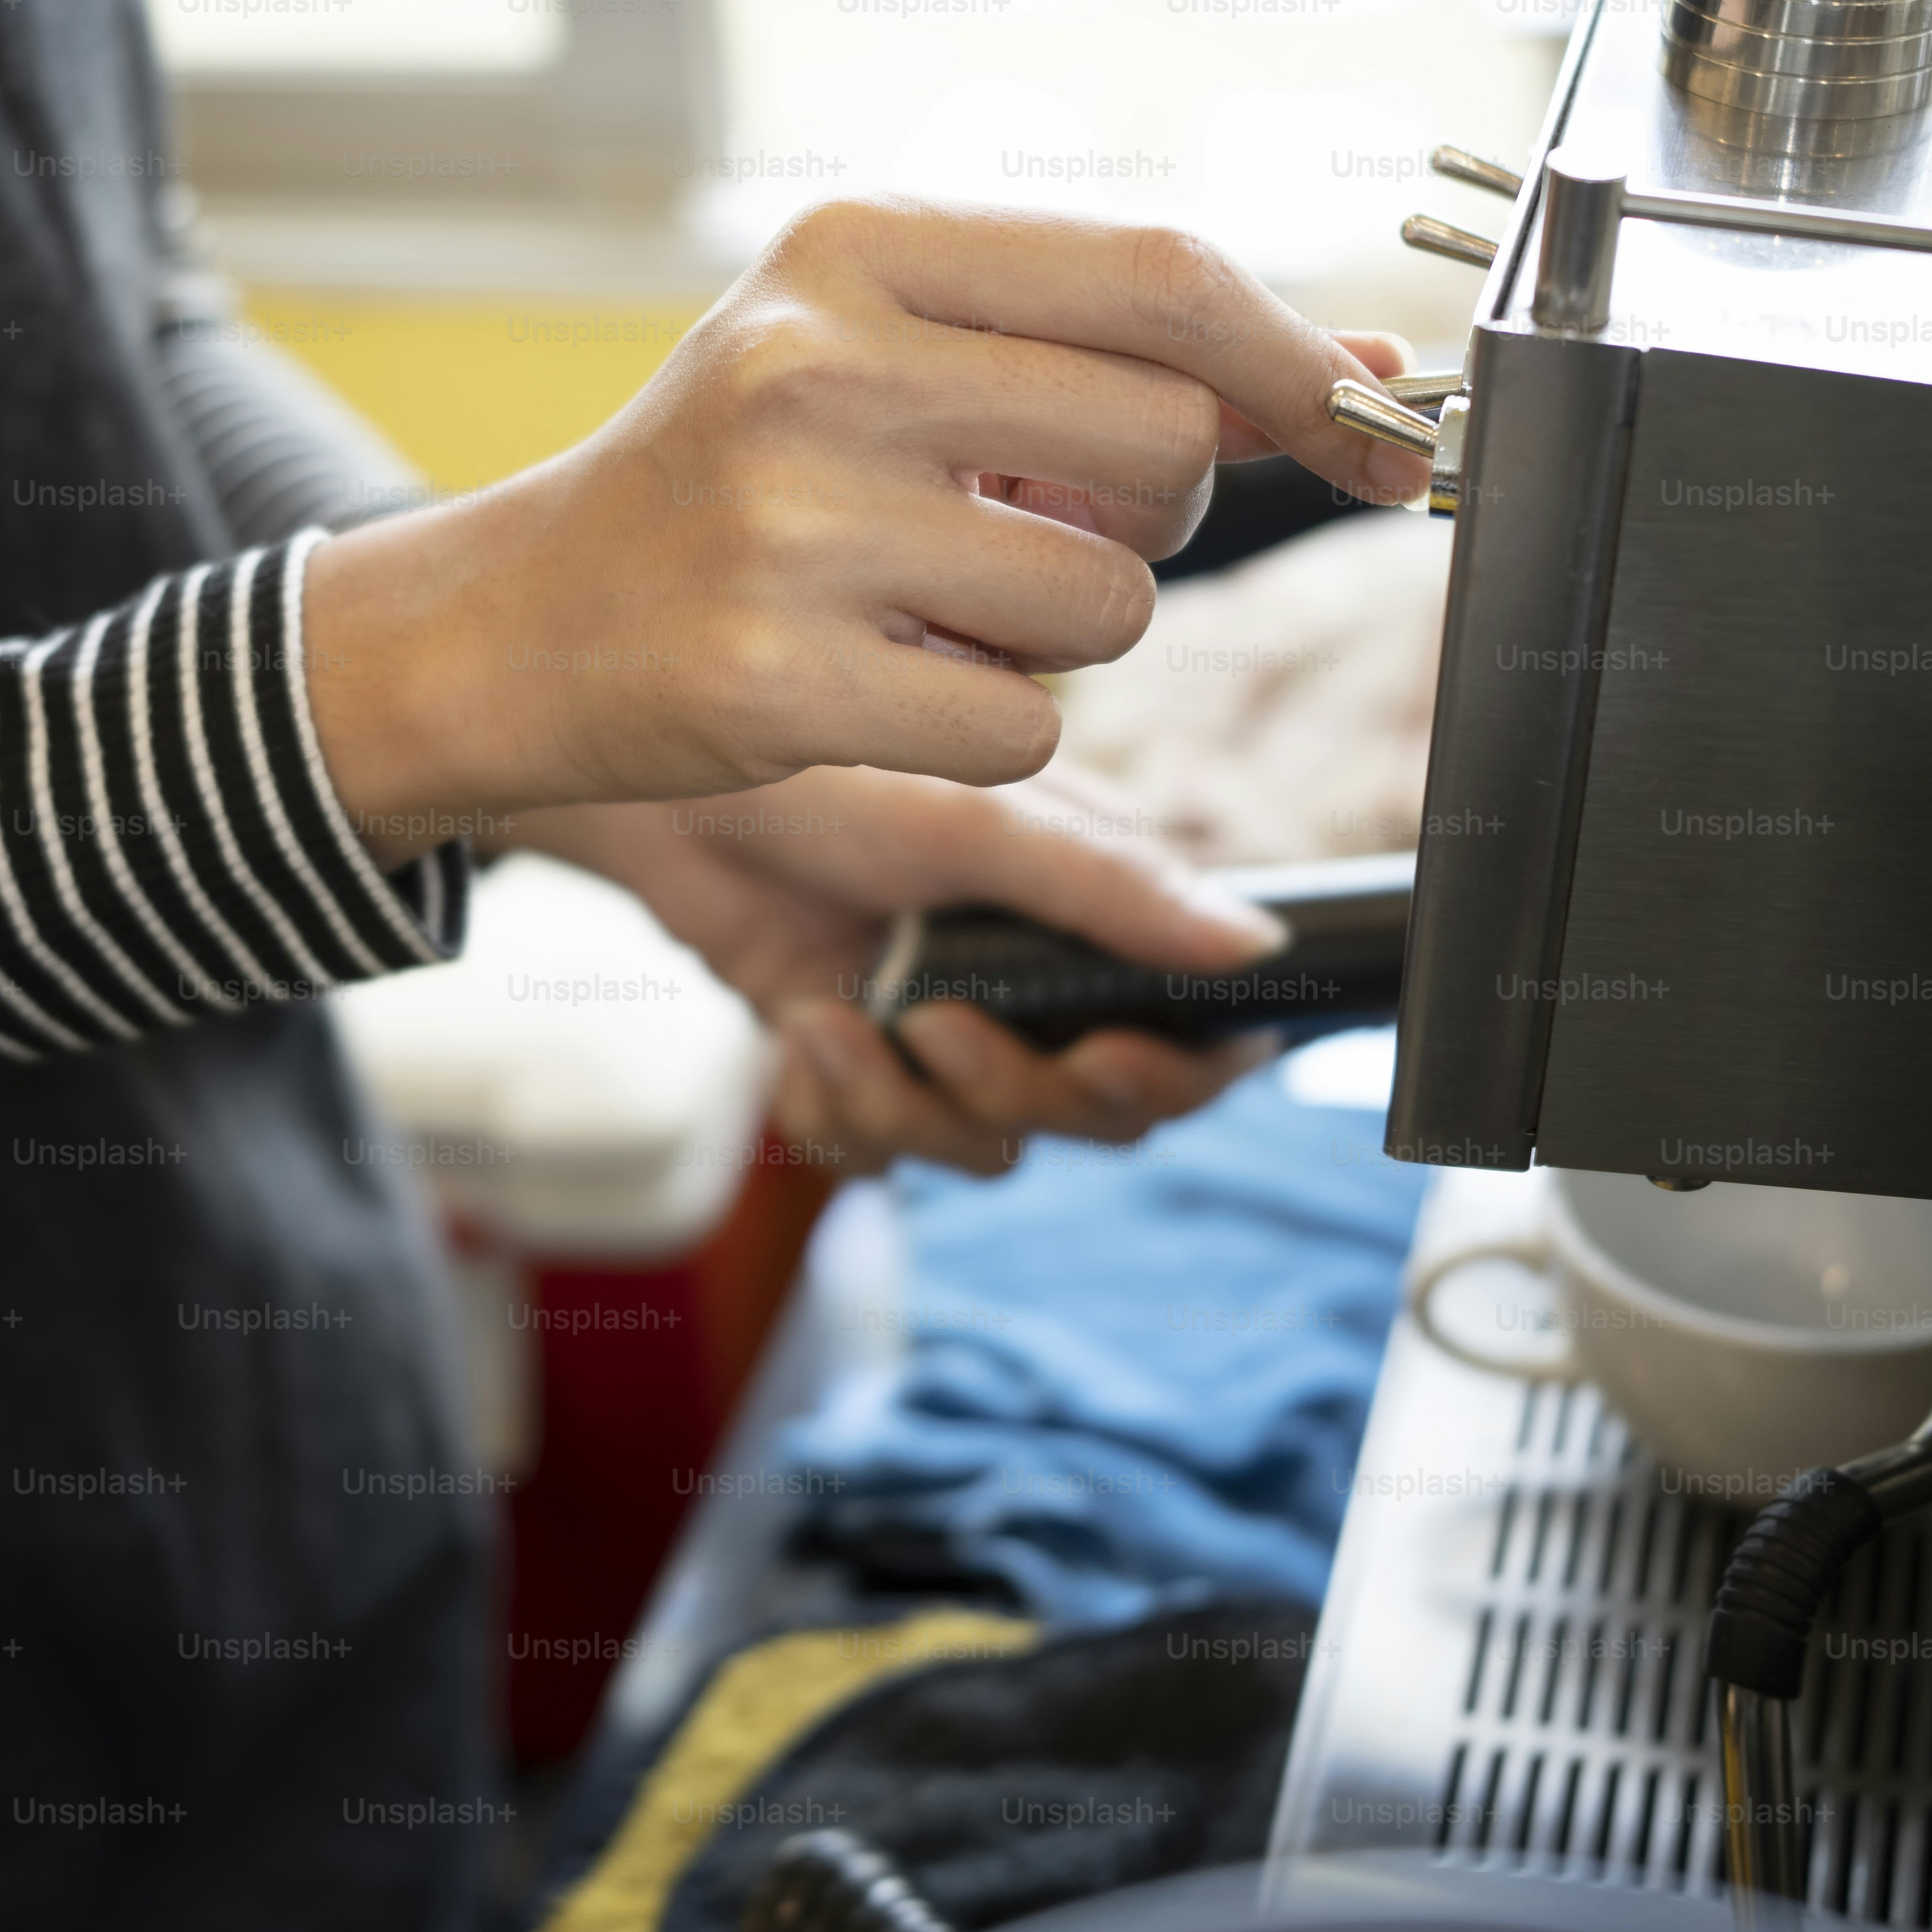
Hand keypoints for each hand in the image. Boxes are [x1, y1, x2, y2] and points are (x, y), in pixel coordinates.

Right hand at [303, 196, 1424, 835]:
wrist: (525, 618)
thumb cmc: (734, 480)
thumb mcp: (889, 356)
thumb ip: (1110, 353)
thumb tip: (1366, 374)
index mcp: (857, 251)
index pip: (1164, 278)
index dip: (1298, 365)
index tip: (1371, 428)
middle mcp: (820, 367)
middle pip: (1163, 452)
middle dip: (1147, 522)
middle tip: (1031, 530)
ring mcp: (794, 527)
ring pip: (1108, 610)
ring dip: (1062, 639)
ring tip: (927, 605)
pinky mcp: (779, 678)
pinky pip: (1022, 727)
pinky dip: (982, 727)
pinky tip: (874, 682)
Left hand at [511, 763, 1286, 1176]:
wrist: (674, 802)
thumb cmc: (832, 777)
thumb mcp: (977, 820)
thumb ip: (1111, 890)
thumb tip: (1257, 950)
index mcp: (1092, 922)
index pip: (1191, 1042)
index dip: (1177, 1075)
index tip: (1112, 1060)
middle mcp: (1033, 990)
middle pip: (1088, 1114)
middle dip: (1016, 1088)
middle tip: (938, 1026)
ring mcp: (945, 1035)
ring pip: (979, 1147)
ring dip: (900, 1102)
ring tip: (825, 1018)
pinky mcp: (861, 1069)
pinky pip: (877, 1154)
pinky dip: (832, 1111)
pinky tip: (792, 1035)